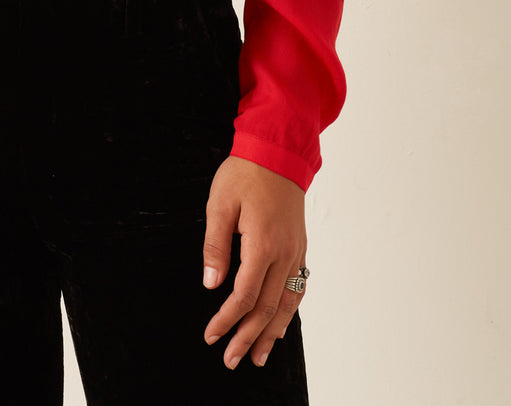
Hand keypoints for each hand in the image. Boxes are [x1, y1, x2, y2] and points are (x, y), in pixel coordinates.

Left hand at [201, 156, 306, 370]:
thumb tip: (211, 283)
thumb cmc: (245, 173)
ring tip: (258, 356)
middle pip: (267, 308)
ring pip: (286, 303)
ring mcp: (295, 251)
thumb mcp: (220, 203)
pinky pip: (298, 287)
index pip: (244, 296)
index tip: (211, 335)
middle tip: (231, 360)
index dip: (227, 320)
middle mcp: (284, 253)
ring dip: (271, 333)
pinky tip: (281, 325)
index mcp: (262, 244)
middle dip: (248, 337)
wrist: (278, 150)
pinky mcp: (300, 246)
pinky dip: (289, 311)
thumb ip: (215, 245)